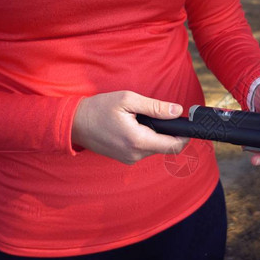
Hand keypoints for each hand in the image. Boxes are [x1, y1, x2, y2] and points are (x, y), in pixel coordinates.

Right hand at [72, 91, 188, 163]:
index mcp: (138, 141)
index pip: (173, 146)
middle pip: (165, 147)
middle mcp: (135, 155)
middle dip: (167, 132)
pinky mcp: (125, 159)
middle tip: (157, 115)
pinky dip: (145, 138)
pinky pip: (144, 150)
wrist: (74, 123)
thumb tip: (177, 111)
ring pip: (155, 148)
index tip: (185, 124)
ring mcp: (130, 159)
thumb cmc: (99, 108)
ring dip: (155, 134)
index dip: (184, 136)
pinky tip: (133, 127)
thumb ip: (155, 107)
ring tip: (140, 119)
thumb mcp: (128, 100)